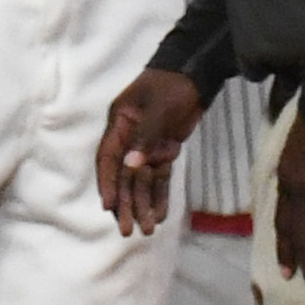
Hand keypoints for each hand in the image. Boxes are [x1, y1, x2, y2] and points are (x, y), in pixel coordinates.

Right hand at [94, 66, 207, 235]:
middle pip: (124, 176)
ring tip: (148, 230)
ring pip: (141, 181)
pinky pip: (160, 178)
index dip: (108, 184)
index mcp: (120, 125)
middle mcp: (130, 139)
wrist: (197, 73)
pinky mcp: (165, 151)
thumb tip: (131, 166)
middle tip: (127, 230)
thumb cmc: (171, 84)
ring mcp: (147, 146)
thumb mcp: (157, 107)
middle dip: (126, 203)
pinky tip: (160, 215)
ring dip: (143, 205)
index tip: (109, 206)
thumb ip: (145, 136)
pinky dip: (160, 195)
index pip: (108, 159)